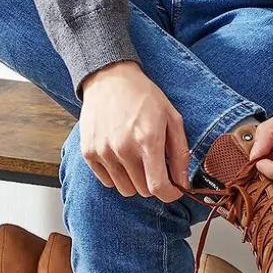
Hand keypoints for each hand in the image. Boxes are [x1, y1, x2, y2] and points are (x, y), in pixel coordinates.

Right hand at [79, 61, 188, 201]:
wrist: (109, 78)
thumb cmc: (144, 97)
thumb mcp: (172, 119)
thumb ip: (180, 154)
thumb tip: (183, 183)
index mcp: (147, 140)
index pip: (158, 187)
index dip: (169, 195)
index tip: (173, 191)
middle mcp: (123, 149)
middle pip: (143, 190)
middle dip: (153, 183)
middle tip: (154, 164)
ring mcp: (103, 152)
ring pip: (125, 190)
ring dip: (135, 181)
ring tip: (136, 159)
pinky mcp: (89, 153)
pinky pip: (107, 182)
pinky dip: (117, 175)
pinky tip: (121, 156)